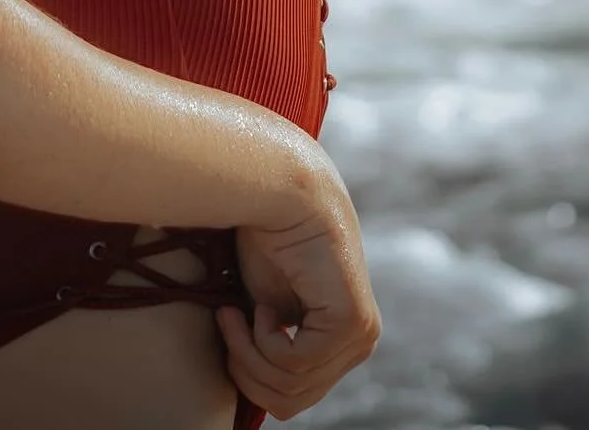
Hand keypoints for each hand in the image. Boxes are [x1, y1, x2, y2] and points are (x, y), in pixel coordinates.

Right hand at [215, 168, 381, 420]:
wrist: (279, 187)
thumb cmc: (266, 234)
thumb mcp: (265, 303)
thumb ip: (272, 343)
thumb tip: (252, 384)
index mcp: (340, 340)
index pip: (294, 396)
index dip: (250, 373)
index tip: (228, 325)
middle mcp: (358, 343)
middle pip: (290, 401)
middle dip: (246, 370)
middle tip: (227, 321)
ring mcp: (360, 336)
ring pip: (290, 387)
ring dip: (248, 352)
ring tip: (238, 311)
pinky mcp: (352, 323)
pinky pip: (295, 363)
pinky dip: (263, 339)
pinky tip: (262, 304)